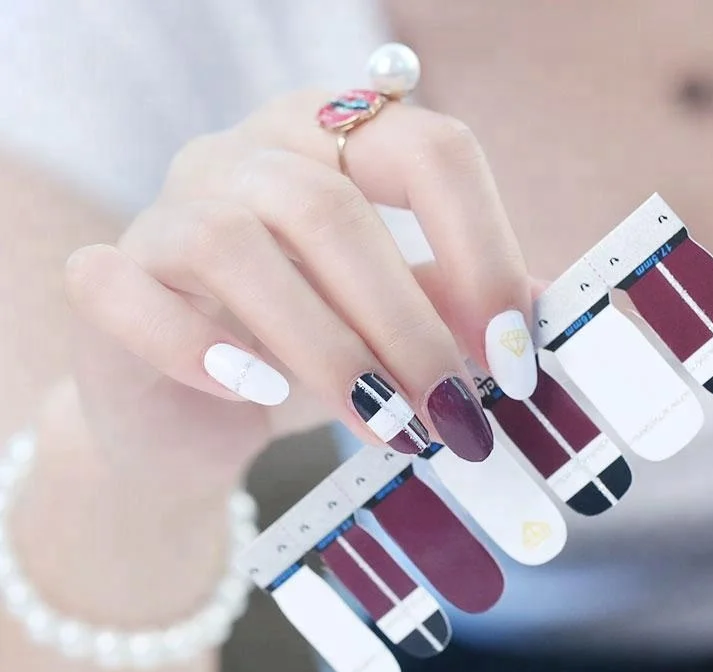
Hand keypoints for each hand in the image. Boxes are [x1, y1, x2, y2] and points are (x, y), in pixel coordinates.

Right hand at [64, 89, 536, 484]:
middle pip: (333, 209)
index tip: (515, 357)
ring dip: (324, 349)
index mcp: (333, 144)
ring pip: (234, 246)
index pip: (430, 153)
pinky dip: (196, 347)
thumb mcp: (392, 329)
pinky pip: (126, 292)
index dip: (485, 252)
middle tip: (453, 416)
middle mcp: (244, 157)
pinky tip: (254, 392)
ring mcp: (165, 211)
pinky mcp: (105, 279)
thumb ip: (455, 306)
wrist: (192, 411)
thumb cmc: (302, 358)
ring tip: (382, 425)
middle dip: (408, 327)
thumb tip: (546, 314)